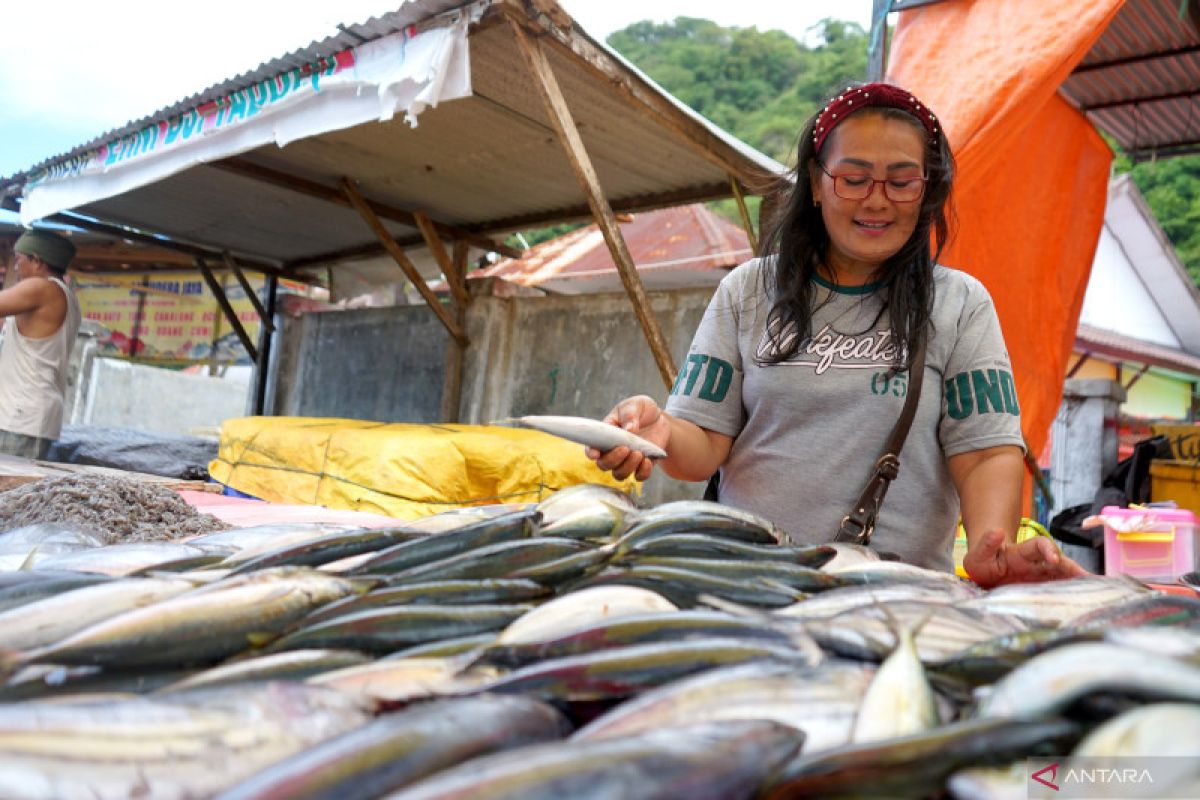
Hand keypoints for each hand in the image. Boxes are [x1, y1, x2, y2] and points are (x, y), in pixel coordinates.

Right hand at [585, 395, 670, 481]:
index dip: (591, 453)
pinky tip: (648, 460)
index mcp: (604, 436)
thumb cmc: (640, 410)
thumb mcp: (635, 405)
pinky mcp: (641, 466)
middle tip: (626, 448)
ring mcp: (626, 461)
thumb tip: (629, 429)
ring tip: (639, 453)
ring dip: (628, 466)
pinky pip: (639, 477)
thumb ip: (630, 414)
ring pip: (619, 474)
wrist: (659, 419)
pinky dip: (643, 472)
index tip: (596, 453)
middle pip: (604, 465)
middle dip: (613, 460)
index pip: (591, 448)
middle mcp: (612, 451)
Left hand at [963, 530, 1089, 587]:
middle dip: (1073, 569)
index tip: (1054, 559)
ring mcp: (1042, 577)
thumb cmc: (983, 561)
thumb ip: (986, 544)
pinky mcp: (1043, 589)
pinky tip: (1088, 602)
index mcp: (1022, 553)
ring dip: (1079, 583)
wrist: (985, 573)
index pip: (1039, 545)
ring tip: (1098, 592)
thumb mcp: (979, 554)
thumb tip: (997, 531)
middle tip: (1089, 580)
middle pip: (1060, 562)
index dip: (1048, 549)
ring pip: (1064, 577)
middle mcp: (1037, 563)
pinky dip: (1074, 595)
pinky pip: (1060, 591)